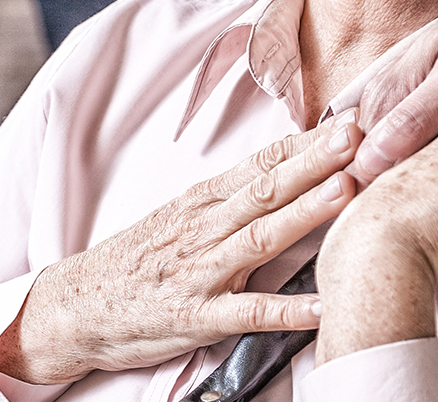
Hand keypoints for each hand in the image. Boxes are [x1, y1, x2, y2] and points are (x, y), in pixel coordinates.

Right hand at [0, 112, 362, 384]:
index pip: (264, 161)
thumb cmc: (142, 255)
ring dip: (305, 213)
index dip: (308, 142)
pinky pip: (246, 314)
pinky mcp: (195, 316)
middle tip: (357, 136)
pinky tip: (321, 306)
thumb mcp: (185, 212)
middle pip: (268, 188)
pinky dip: (284, 310)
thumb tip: (290, 172)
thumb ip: (236, 196)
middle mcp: (207, 226)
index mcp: (207, 198)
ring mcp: (202, 270)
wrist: (80, 303)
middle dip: (315, 161)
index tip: (349, 121)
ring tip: (346, 192)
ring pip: (260, 236)